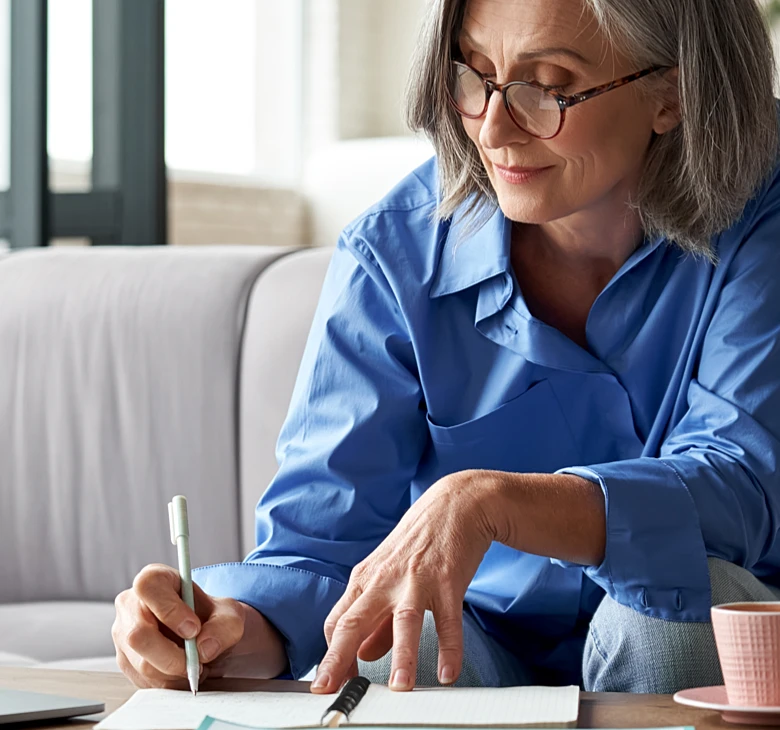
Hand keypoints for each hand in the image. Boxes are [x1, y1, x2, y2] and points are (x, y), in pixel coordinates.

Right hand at [113, 563, 285, 687]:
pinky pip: (143, 680)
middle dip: (172, 656)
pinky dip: (169, 682)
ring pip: (141, 663)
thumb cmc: (212, 617)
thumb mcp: (229, 615)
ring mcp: (122, 634)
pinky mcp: (125, 661)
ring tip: (196, 665)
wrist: (206, 635)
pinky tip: (183, 672)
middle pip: (138, 634)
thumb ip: (223, 627)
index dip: (170, 610)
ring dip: (174, 672)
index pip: (148, 587)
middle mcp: (130, 604)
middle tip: (197, 661)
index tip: (194, 629)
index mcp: (154, 579)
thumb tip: (204, 648)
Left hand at [311, 470, 495, 693]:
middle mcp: (385, 580)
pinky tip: (448, 673)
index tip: (332, 684)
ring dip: (401, 656)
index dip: (332, 655)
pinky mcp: (448, 580)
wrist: (456, 503)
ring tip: (400, 689)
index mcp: (366, 578)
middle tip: (329, 691)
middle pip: (354, 621)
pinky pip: (448, 620)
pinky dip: (449, 648)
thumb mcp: (389, 575)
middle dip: (339, 659)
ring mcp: (417, 579)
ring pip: (404, 621)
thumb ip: (377, 619)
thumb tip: (362, 655)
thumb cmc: (419, 541)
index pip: (337, 621)